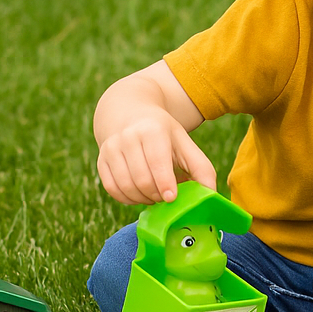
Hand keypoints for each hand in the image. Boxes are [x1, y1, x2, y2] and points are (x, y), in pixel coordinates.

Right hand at [97, 110, 215, 204]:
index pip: (157, 162)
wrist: (129, 112)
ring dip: (142, 198)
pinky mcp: (101, 160)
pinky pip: (112, 188)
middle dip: (156, 195)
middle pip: (142, 179)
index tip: (171, 198)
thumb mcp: (185, 144)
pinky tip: (139, 195)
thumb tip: (211, 195)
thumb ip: (202, 168)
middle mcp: (128, 137)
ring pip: (126, 186)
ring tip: (154, 196)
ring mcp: (111, 148)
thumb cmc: (163, 133)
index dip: (164, 184)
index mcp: (153, 130)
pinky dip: (127, 198)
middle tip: (166, 197)